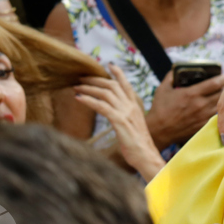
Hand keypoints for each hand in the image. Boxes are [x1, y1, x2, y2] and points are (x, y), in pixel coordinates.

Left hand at [75, 64, 164, 180]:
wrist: (147, 158)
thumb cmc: (139, 147)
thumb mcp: (133, 129)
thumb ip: (125, 119)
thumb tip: (117, 117)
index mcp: (135, 107)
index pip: (126, 85)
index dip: (118, 74)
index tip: (109, 65)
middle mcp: (131, 107)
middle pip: (112, 85)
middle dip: (95, 79)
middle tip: (81, 78)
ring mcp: (126, 113)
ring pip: (105, 93)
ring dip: (88, 88)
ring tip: (76, 87)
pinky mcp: (120, 122)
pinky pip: (101, 106)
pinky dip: (89, 100)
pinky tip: (79, 99)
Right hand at [147, 71, 223, 149]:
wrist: (159, 131)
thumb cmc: (159, 109)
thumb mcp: (163, 88)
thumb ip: (171, 76)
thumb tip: (177, 68)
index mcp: (191, 93)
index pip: (214, 83)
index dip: (223, 77)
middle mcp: (199, 105)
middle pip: (222, 94)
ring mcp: (203, 117)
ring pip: (223, 106)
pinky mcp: (203, 126)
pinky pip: (218, 117)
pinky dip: (223, 112)